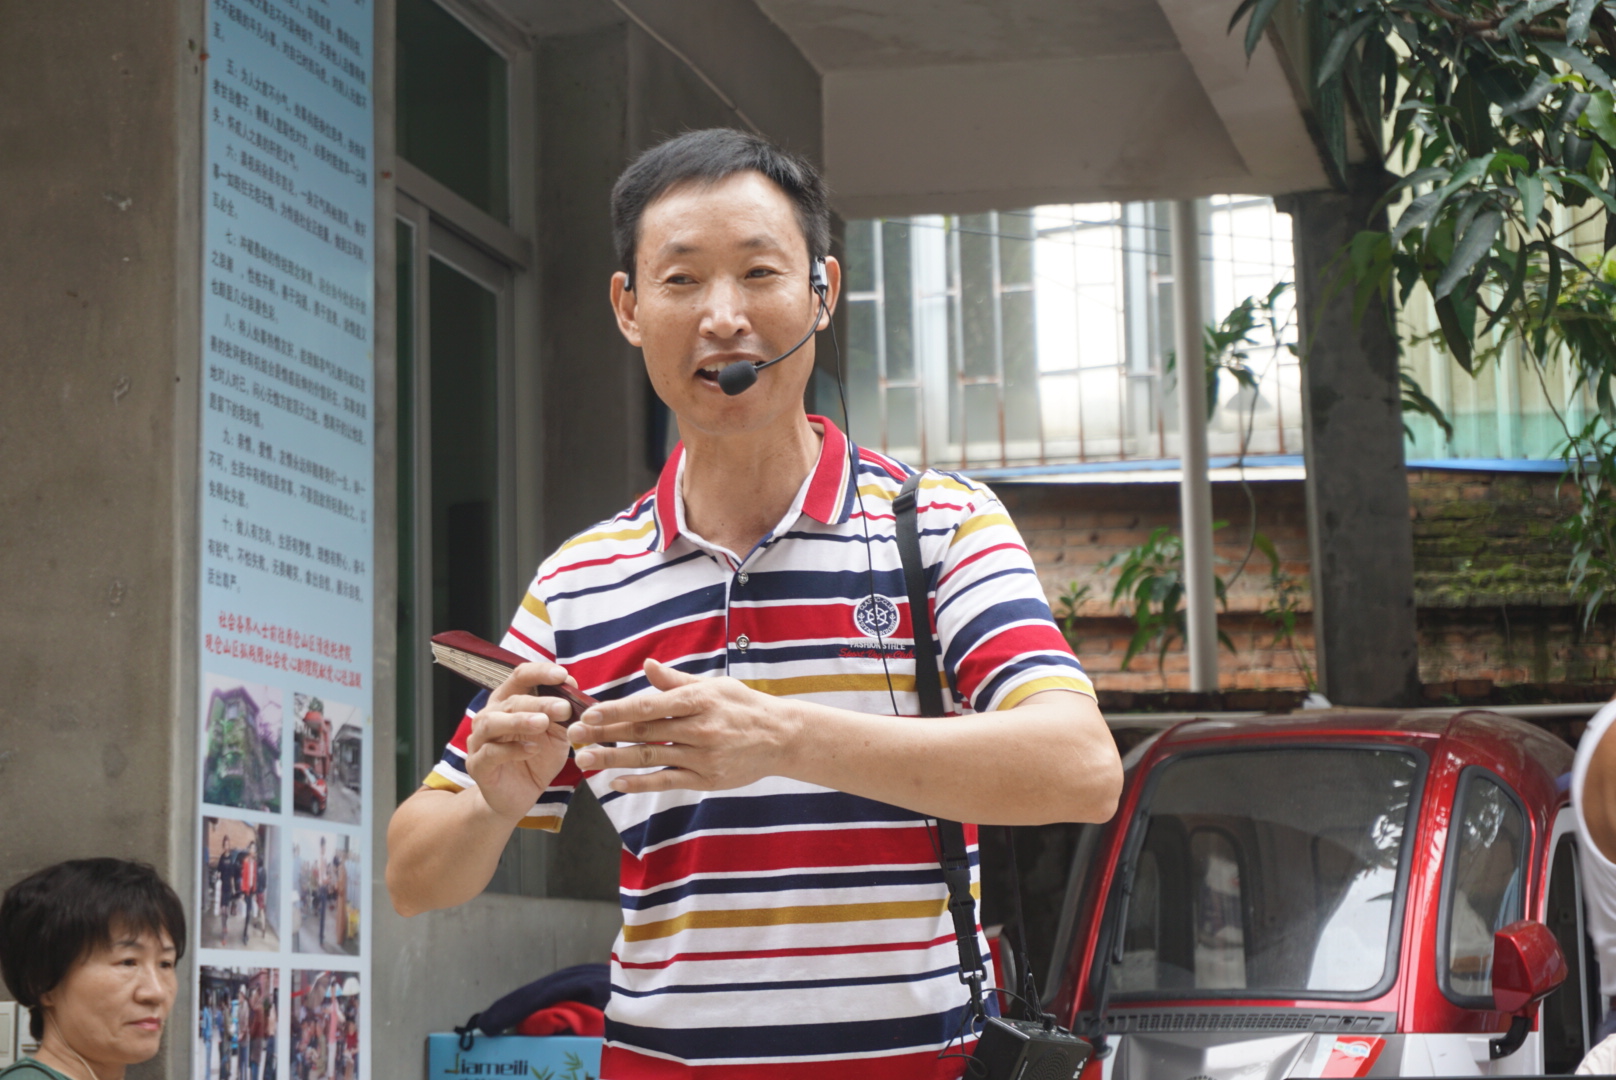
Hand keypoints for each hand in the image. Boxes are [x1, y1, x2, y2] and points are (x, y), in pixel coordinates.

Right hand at [465, 660, 576, 821]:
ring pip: (493, 722)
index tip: (563, 675)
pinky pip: (490, 752)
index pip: (520, 677)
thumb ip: (563, 715)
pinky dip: (512, 750)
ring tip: (543, 723)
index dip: (540, 672)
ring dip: (519, 720)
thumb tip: (574, 688)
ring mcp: (479, 740)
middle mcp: (490, 716)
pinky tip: (532, 750)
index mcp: (508, 702)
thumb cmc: (536, 759)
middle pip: (511, 700)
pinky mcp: (477, 765)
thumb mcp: (556, 735)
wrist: (518, 796)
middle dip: (539, 702)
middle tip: (563, 708)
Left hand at [569, 659, 797, 793]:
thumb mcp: (713, 686)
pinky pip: (667, 782)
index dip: (617, 710)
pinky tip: (617, 782)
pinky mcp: (706, 779)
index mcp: (698, 700)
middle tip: (574, 735)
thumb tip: (647, 665)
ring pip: (650, 758)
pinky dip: (641, 783)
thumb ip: (676, 681)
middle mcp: (699, 728)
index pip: (649, 705)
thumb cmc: (743, 706)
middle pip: (643, 732)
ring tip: (585, 759)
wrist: (780, 737)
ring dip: (614, 759)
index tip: (588, 713)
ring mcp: (702, 756)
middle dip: (605, 733)